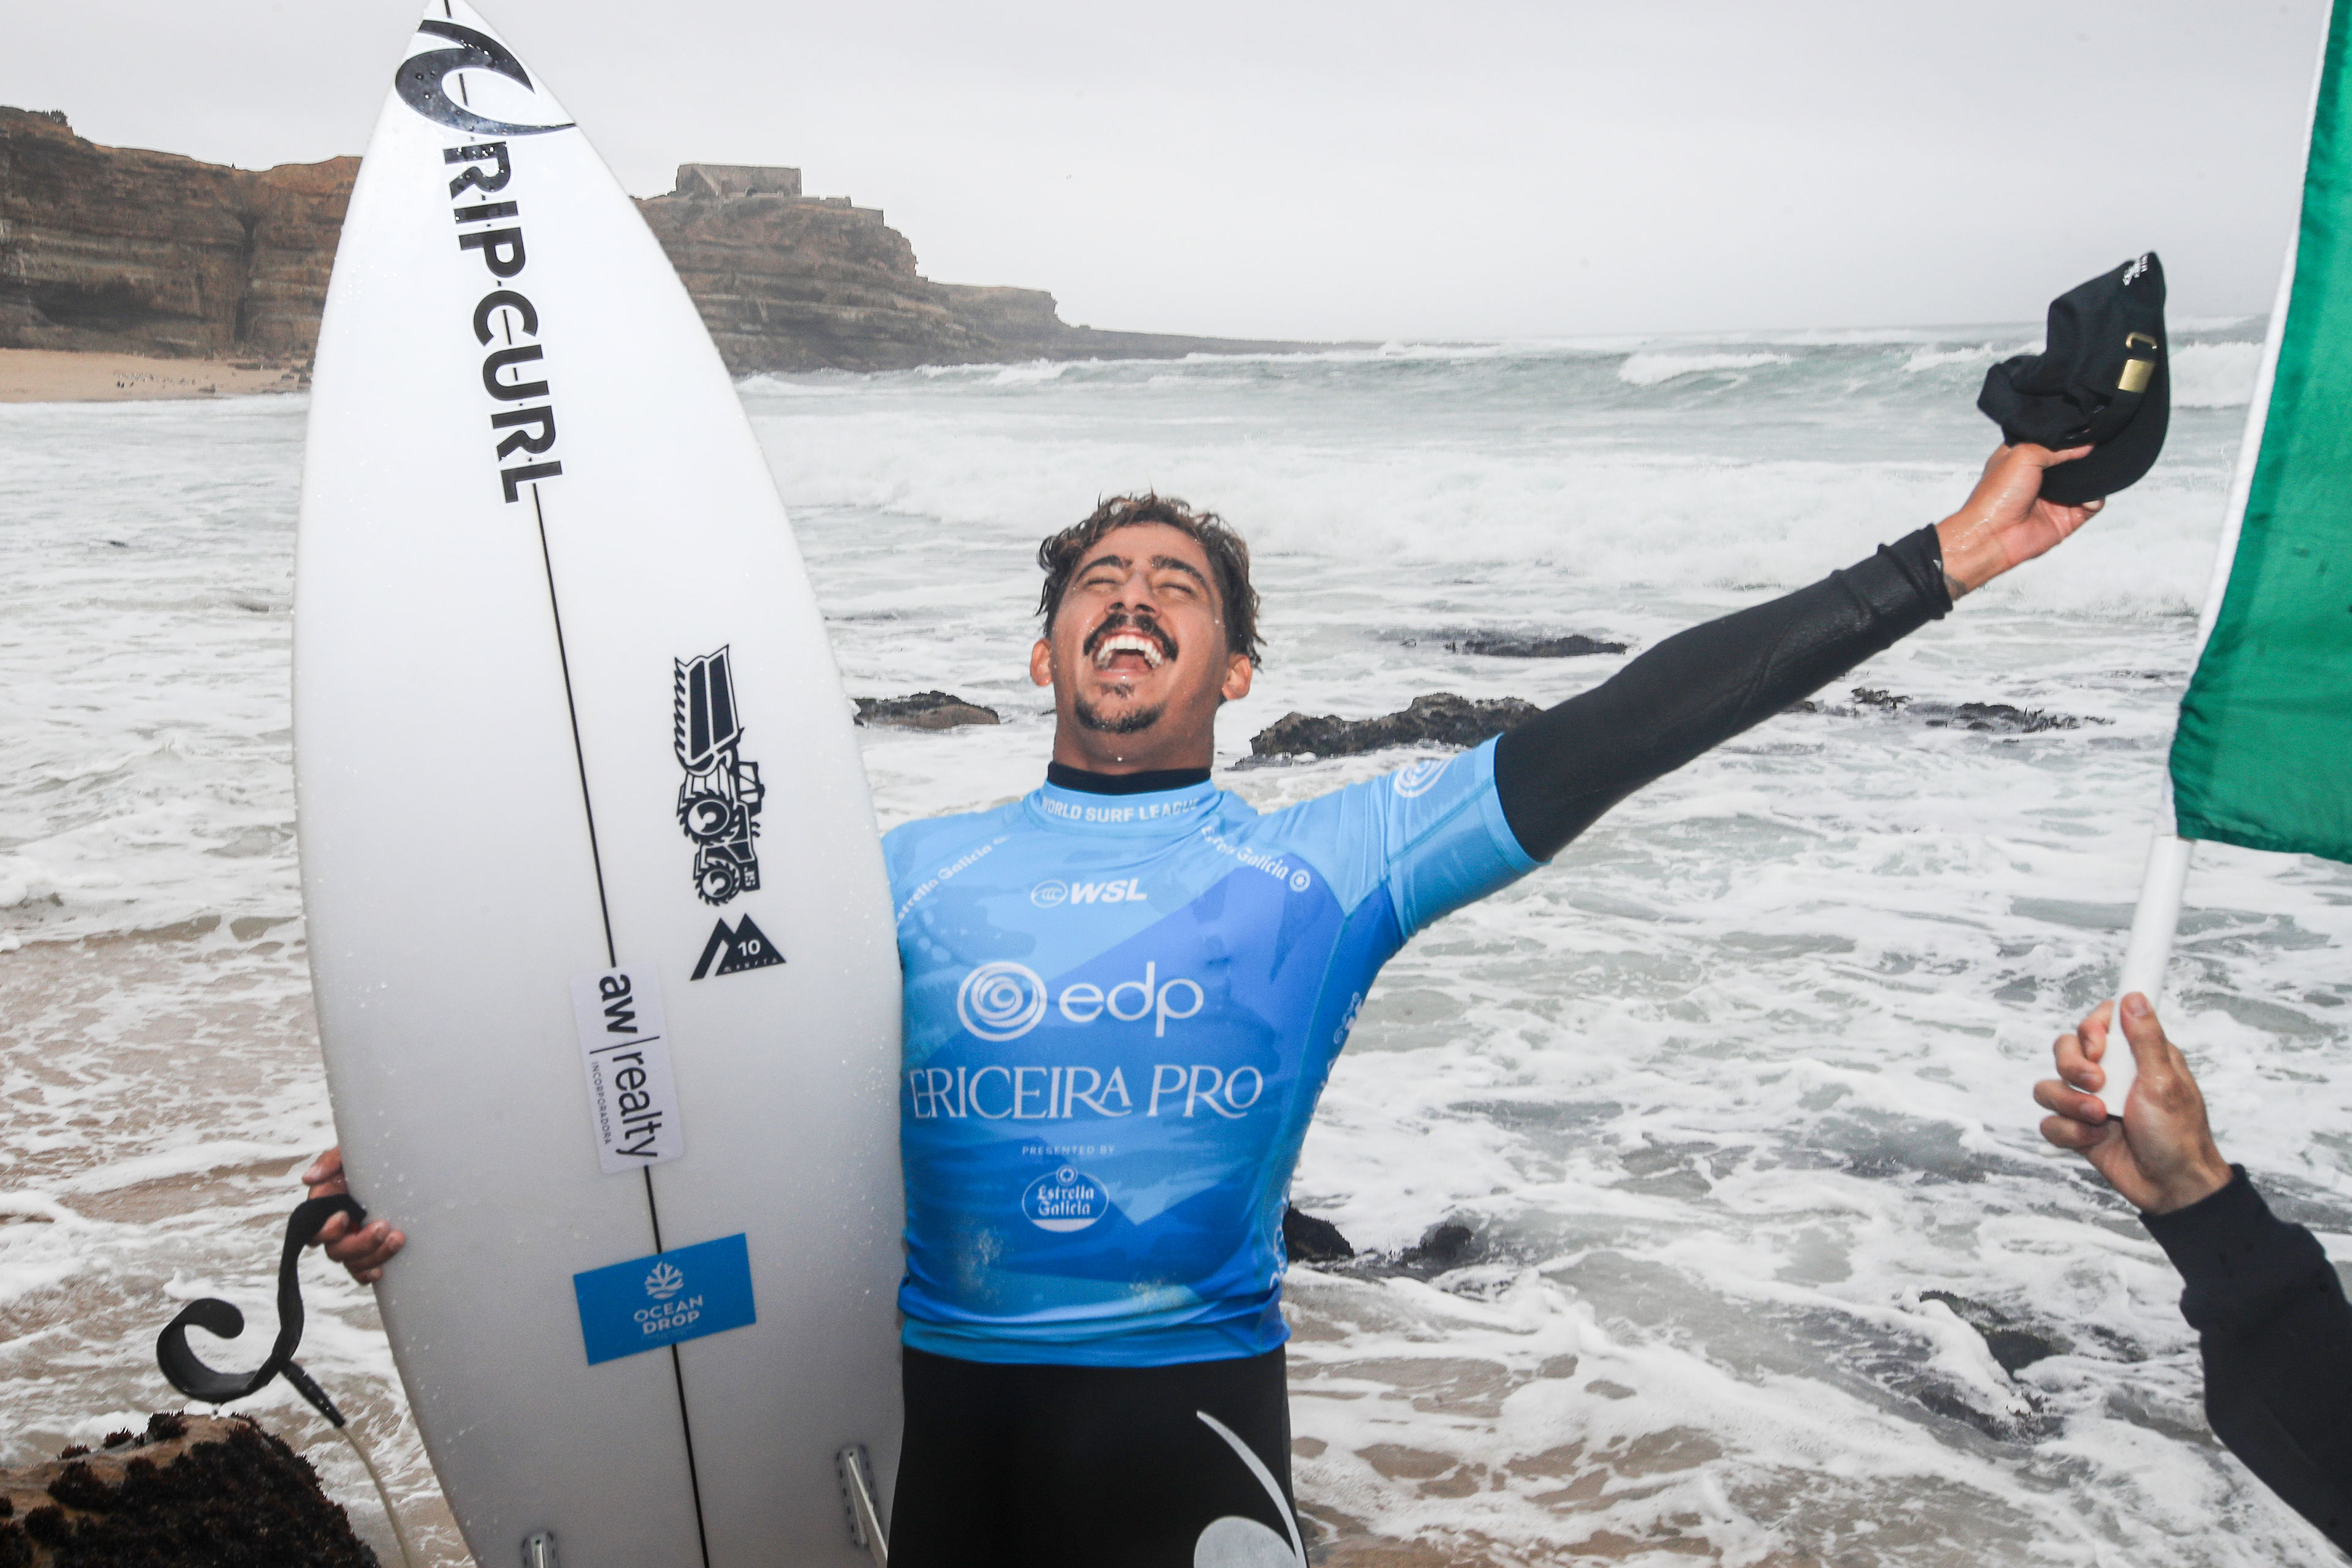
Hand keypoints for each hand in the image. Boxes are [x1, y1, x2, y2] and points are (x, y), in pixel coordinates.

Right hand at [302, 1146, 405, 1284]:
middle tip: (382, 1227)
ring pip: (353, 1263)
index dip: (327, 1230)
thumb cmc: (366, 1159)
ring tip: (397, 1239)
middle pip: (337, 1251)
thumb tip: (309, 1178)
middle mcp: (337, 1230)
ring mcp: (354, 1241)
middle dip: (360, 1243)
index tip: (344, 1216)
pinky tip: (382, 1270)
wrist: (392, 1161)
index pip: (315, 1230)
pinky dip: (369, 1273)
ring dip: (374, 1256)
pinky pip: (363, 1271)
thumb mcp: (347, 1154)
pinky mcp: (370, 1249)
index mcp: (326, 1209)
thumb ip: (329, 1163)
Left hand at [1936, 443, 2104, 596]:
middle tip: (2100, 443)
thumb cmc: (1997, 495)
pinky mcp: (2067, 517)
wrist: (1994, 536)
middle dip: (2086, 453)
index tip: (2086, 425)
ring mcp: (2055, 497)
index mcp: (2024, 458)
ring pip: (2085, 480)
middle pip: (2073, 459)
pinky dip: (2096, 499)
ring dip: (2094, 475)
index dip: (2068, 434)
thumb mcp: (2022, 455)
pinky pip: (2092, 504)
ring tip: (2099, 467)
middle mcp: (2040, 477)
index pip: (2051, 440)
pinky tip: (2090, 496)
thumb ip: (2055, 446)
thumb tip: (2085, 443)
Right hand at [2033, 994, 2232, 1214]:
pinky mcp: (2077, 1128)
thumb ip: (2145, 1039)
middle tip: (2097, 1085)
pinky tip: (2094, 1140)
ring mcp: (2090, 1101)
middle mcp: (2110, 1075)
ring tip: (2099, 1119)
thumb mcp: (2165, 1082)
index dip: (2090, 1029)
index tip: (2098, 1046)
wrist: (2170, 1187)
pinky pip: (2049, 1121)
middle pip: (2064, 1049)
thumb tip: (2135, 997)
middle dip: (2073, 1067)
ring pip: (2050, 1086)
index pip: (2098, 1023)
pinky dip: (2069, 1132)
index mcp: (2135, 1057)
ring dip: (2071, 1104)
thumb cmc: (2179, 1136)